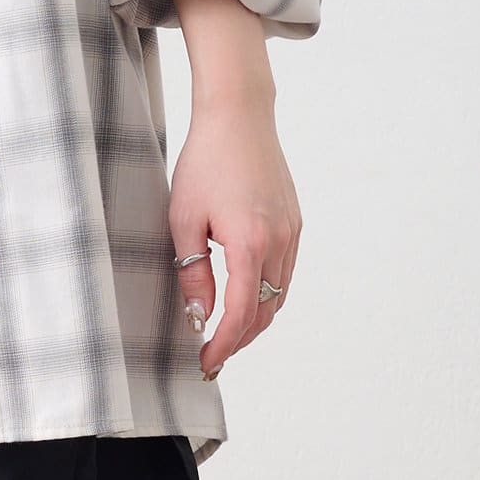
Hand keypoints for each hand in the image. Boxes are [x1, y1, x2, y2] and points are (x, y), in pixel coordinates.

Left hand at [169, 93, 301, 383]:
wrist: (238, 117)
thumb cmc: (203, 163)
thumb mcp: (184, 221)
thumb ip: (193, 274)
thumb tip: (199, 317)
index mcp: (250, 242)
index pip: (239, 313)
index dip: (223, 344)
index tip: (206, 362)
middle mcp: (279, 241)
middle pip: (264, 312)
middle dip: (239, 340)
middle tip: (213, 358)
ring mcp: (292, 232)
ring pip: (278, 296)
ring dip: (254, 322)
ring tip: (227, 337)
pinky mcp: (295, 223)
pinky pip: (284, 274)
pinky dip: (267, 297)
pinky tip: (246, 303)